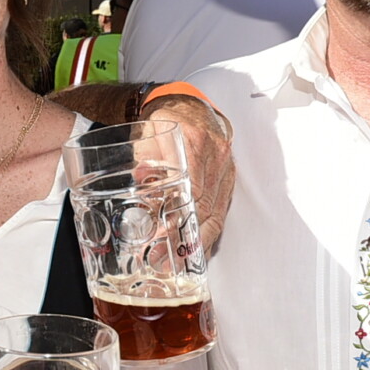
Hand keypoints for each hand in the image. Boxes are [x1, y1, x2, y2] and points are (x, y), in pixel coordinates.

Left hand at [140, 95, 233, 253]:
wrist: (187, 105)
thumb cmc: (162, 120)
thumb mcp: (145, 135)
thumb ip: (143, 160)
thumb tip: (140, 185)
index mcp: (195, 141)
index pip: (194, 189)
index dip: (178, 218)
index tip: (161, 238)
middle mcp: (216, 155)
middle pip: (207, 207)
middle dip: (186, 239)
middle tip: (165, 261)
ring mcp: (226, 167)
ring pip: (217, 213)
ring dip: (198, 242)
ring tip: (179, 263)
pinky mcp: (228, 177)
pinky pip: (221, 209)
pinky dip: (208, 231)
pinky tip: (195, 247)